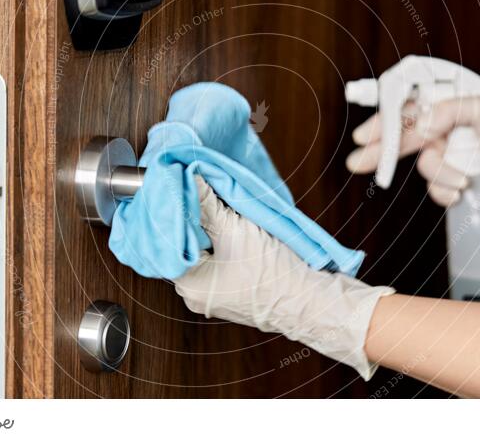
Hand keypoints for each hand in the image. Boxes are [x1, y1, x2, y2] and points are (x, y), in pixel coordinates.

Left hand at [175, 178, 393, 379]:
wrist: (312, 300)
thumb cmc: (275, 275)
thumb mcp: (235, 230)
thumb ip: (207, 203)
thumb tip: (190, 179)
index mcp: (188, 285)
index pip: (167, 240)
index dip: (174, 211)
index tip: (178, 187)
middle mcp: (196, 294)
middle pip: (185, 245)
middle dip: (193, 217)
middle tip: (199, 190)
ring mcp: (216, 294)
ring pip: (204, 251)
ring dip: (210, 227)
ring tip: (217, 203)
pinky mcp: (234, 290)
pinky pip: (220, 260)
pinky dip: (223, 240)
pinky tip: (232, 222)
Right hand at [346, 97, 479, 205]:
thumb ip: (450, 111)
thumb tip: (420, 121)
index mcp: (450, 100)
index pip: (408, 104)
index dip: (384, 117)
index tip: (364, 133)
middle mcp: (446, 123)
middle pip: (404, 135)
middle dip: (383, 151)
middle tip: (358, 162)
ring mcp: (449, 150)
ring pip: (423, 165)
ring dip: (440, 175)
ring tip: (463, 180)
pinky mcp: (454, 175)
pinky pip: (434, 186)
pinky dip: (446, 191)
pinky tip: (463, 190)